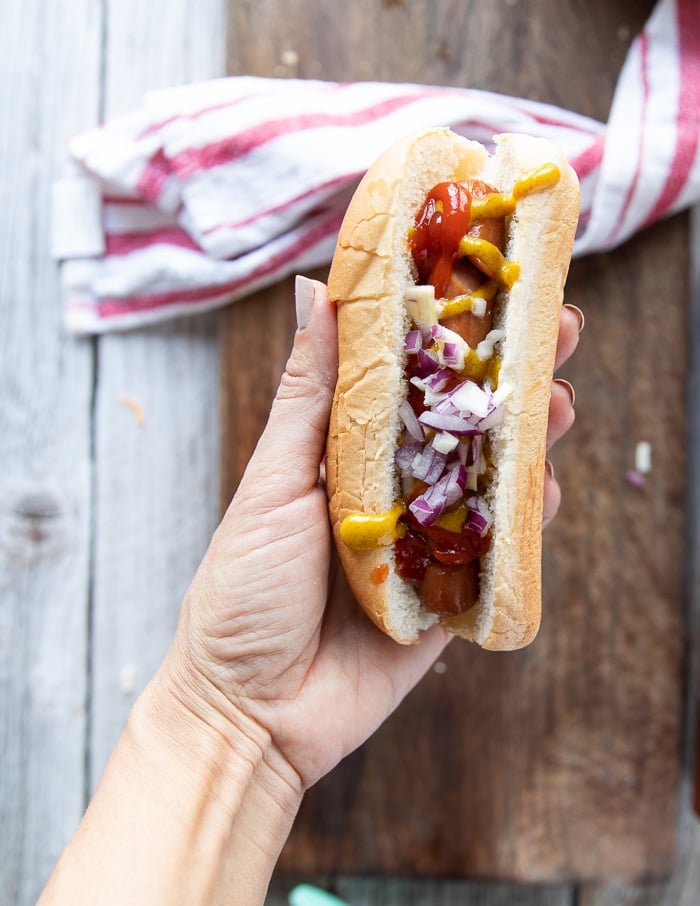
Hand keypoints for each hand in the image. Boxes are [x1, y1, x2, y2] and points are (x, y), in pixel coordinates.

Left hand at [164, 277, 581, 791]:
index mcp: (345, 452)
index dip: (449, 328)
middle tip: (556, 327)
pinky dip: (528, 520)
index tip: (487, 278)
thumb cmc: (242, 590)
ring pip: (491, 476)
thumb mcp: (272, 482)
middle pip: (462, 418)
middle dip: (511, 372)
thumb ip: (310, 395)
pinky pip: (500, 551)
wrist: (251, 711)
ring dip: (531, 435)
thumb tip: (319, 290)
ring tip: (558, 398)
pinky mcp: (452, 595)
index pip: (407, 375)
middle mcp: (392, 487)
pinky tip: (547, 488)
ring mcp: (426, 540)